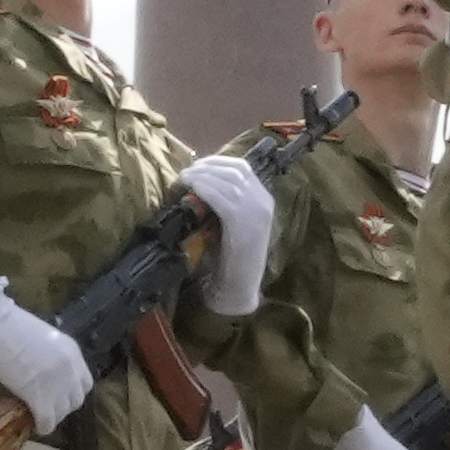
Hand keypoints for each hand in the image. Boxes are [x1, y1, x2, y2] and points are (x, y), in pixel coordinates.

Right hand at [0, 279, 95, 429]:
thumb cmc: (9, 325)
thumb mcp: (42, 340)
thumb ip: (51, 357)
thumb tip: (46, 374)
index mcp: (72, 352)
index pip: (85, 383)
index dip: (71, 392)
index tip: (58, 394)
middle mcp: (71, 369)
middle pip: (76, 400)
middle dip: (62, 406)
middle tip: (46, 406)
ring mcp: (57, 384)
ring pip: (63, 412)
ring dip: (52, 416)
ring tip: (37, 414)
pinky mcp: (40, 397)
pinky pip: (48, 422)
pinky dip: (42, 426)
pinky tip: (34, 425)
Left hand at [178, 147, 276, 312]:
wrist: (239, 287)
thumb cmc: (230, 257)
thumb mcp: (231, 223)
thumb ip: (225, 201)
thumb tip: (201, 179)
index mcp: (264, 200)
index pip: (242, 168)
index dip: (217, 162)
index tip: (197, 165)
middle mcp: (263, 203)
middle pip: (234, 171)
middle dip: (207, 166)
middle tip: (186, 172)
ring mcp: (256, 213)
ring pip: (227, 181)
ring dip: (202, 176)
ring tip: (184, 179)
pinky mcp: (244, 225)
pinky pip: (222, 198)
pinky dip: (205, 189)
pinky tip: (192, 189)